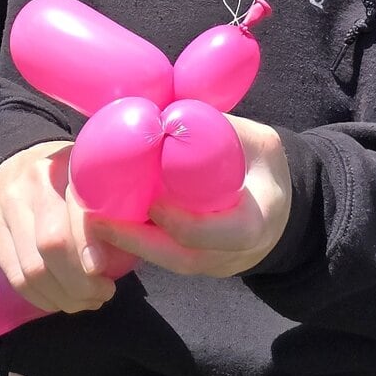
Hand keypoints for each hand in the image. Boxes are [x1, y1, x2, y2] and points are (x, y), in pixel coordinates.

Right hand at [0, 139, 117, 315]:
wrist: (11, 160)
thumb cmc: (69, 178)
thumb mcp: (94, 177)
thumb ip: (118, 206)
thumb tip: (145, 245)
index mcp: (69, 165)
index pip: (76, 208)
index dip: (87, 244)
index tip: (102, 271)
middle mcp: (35, 181)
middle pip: (51, 243)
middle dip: (80, 283)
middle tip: (102, 294)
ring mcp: (7, 205)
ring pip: (32, 267)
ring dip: (63, 297)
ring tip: (84, 301)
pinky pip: (15, 277)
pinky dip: (41, 298)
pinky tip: (59, 299)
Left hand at [93, 116, 291, 278]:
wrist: (282, 203)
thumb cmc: (264, 166)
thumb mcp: (257, 142)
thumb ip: (220, 129)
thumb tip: (166, 111)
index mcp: (254, 224)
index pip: (216, 234)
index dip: (182, 222)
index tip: (153, 202)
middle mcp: (232, 253)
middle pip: (181, 258)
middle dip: (137, 242)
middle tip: (98, 219)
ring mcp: (214, 264)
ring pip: (168, 263)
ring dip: (129, 244)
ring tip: (93, 221)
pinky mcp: (197, 262)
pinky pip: (166, 258)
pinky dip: (137, 242)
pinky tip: (109, 224)